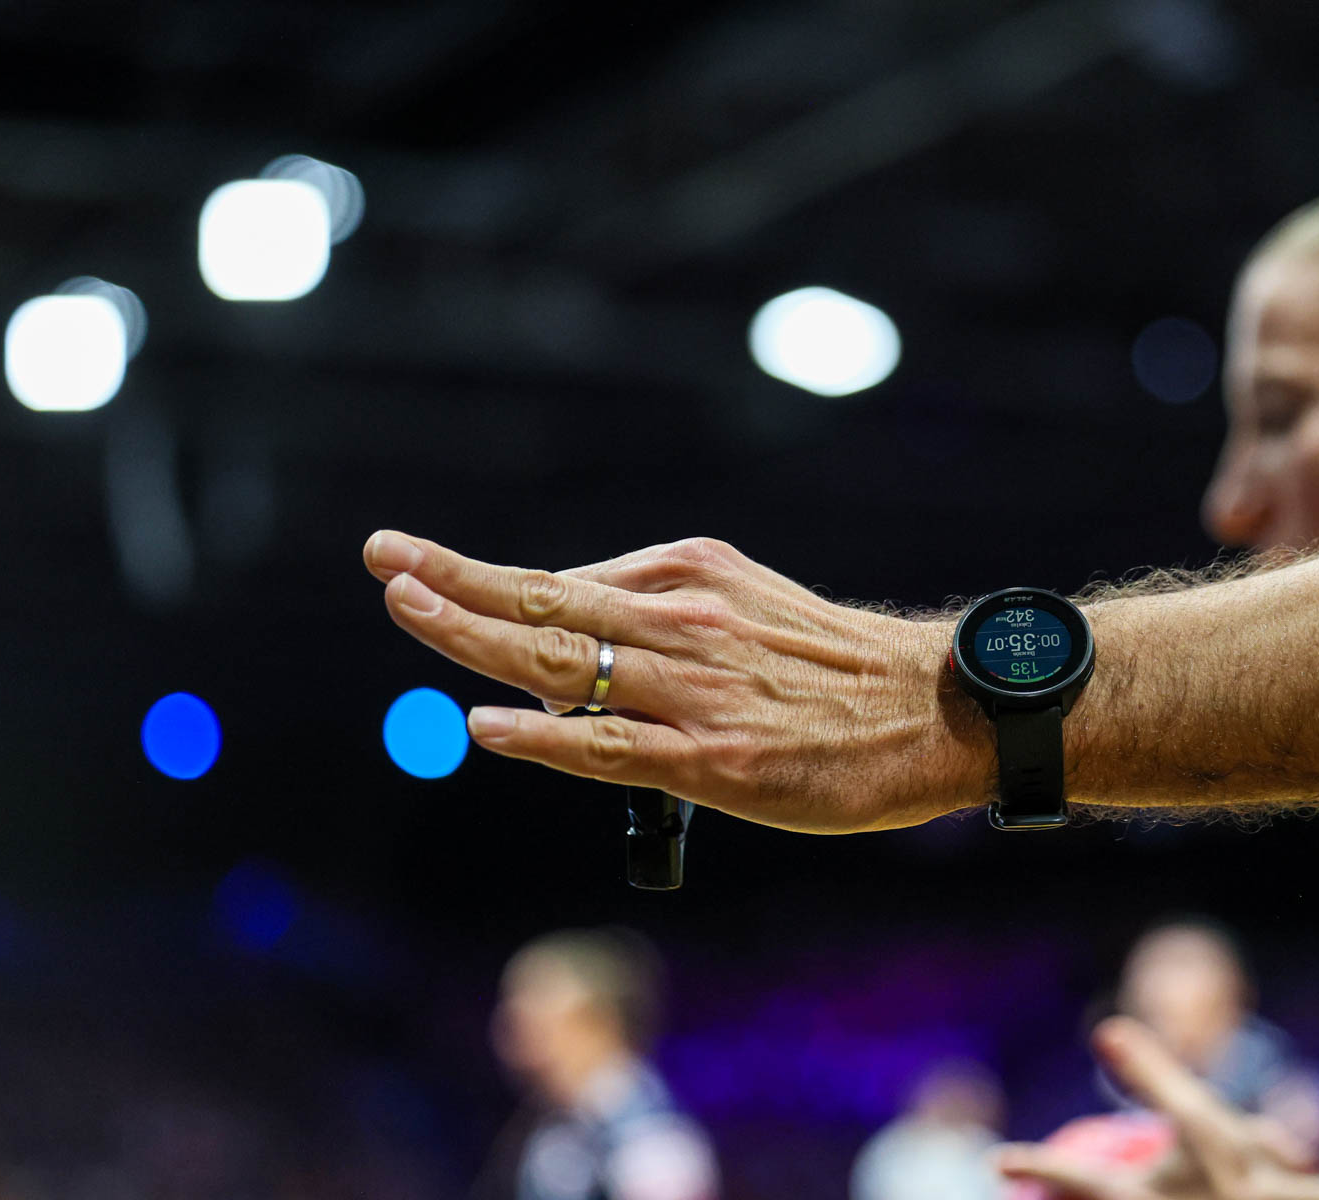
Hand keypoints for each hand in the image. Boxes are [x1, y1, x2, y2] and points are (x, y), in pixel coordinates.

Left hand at [362, 531, 991, 831]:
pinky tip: (488, 726)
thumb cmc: (836, 668)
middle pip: (545, 602)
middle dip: (453, 582)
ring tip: (407, 609)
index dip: (477, 574)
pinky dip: (542, 734)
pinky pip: (609, 746)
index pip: (561, 579)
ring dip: (475, 635)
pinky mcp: (715, 757)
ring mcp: (695, 688)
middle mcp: (683, 620)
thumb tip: (561, 659)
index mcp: (690, 576)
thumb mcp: (750, 605)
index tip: (409, 560)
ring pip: (563, 661)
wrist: (934, 708)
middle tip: (383, 558)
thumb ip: (660, 619)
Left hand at [995, 1018, 1316, 1199]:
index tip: (998, 1158)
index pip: (1072, 1176)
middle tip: (1021, 1197)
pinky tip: (1146, 1193)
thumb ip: (1150, 1074)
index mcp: (1132, 1198)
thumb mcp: (1198, 1115)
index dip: (1032, 1164)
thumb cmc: (1245, 1172)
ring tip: (1065, 1198)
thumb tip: (1106, 1030)